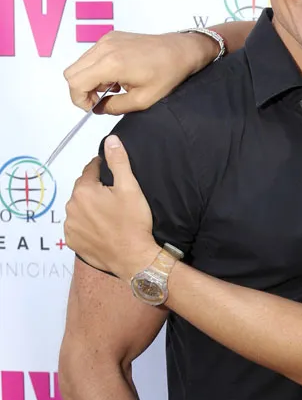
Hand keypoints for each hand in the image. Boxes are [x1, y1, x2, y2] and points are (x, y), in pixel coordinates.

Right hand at [64, 30, 218, 113]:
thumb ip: (115, 107)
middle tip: (101, 99)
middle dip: (81, 90)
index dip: (79, 99)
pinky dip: (96, 69)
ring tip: (113, 88)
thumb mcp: (142, 100)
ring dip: (89, 80)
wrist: (181, 51)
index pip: (75, 82)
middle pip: (71, 72)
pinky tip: (116, 76)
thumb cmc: (167, 75)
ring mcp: (106, 39)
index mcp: (111, 64)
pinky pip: (91, 55)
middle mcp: (104, 48)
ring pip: (80, 64)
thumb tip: (98, 108)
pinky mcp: (111, 36)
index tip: (94, 107)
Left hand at [64, 137, 157, 279]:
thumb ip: (118, 161)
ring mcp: (70, 226)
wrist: (134, 258)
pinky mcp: (72, 242)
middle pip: (83, 190)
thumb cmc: (133, 222)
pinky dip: (86, 225)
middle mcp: (71, 207)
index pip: (91, 170)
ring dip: (90, 208)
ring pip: (79, 208)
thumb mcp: (130, 188)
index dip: (104, 170)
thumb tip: (110, 140)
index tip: (115, 179)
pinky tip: (101, 229)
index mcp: (83, 191)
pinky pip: (77, 226)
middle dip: (96, 190)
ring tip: (109, 216)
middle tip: (115, 200)